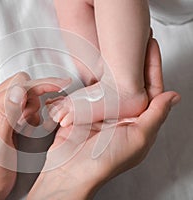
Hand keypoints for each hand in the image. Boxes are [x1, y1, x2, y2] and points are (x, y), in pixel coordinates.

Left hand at [0, 72, 70, 199]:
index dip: (40, 85)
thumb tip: (19, 90)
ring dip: (35, 107)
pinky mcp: (9, 117)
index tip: (60, 87)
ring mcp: (1, 110)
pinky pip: (27, 105)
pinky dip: (34, 113)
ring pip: (27, 93)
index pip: (18, 85)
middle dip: (37, 96)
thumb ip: (7, 115)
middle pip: (22, 83)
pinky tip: (30, 128)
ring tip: (28, 127)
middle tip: (35, 118)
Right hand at [28, 38, 180, 198]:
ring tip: (119, 48)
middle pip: (133, 83)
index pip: (151, 90)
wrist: (72, 169)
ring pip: (114, 84)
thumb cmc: (106, 160)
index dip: (153, 67)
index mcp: (139, 122)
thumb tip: (173, 96)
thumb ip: (155, 116)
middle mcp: (123, 115)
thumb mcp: (138, 139)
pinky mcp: (86, 111)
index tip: (151, 47)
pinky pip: (93, 91)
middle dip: (136, 62)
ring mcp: (104, 112)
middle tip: (138, 41)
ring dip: (116, 66)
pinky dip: (96, 78)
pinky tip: (99, 64)